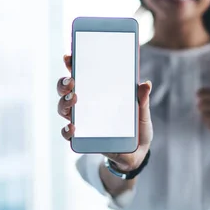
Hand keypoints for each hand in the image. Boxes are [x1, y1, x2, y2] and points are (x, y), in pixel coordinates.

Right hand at [57, 54, 152, 171]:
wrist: (137, 153)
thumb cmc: (137, 127)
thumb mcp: (142, 112)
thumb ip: (143, 99)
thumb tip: (146, 84)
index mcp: (99, 93)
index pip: (81, 75)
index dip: (72, 65)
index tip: (69, 56)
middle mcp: (86, 105)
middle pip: (66, 90)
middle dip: (63, 83)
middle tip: (71, 81)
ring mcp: (83, 121)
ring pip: (63, 109)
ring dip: (64, 102)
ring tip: (73, 98)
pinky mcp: (83, 138)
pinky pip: (68, 134)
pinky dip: (67, 130)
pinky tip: (73, 127)